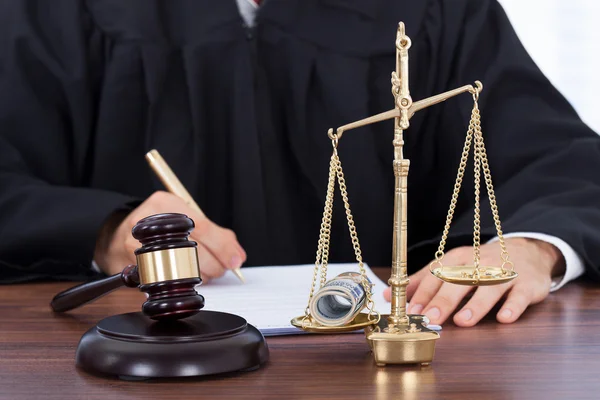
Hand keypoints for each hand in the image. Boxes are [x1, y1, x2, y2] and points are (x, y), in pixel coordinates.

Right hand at [94, 191, 245, 281]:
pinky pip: (166, 283)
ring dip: (200, 276)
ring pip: (182, 270)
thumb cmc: (158, 226)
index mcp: (164, 204)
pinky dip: (182, 284)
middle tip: (220, 267)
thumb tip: (236, 255)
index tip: (235, 259)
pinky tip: (184, 277)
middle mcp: (148, 224)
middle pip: (193, 251)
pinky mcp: (131, 269)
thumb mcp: (184, 217)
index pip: (202, 227)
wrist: (116, 236)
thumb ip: (215, 233)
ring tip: (200, 269)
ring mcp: (136, 247)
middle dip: (214, 265)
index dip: (223, 246)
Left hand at [383, 238, 564, 325]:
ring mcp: (504, 272)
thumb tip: (388, 294)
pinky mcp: (526, 284)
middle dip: (443, 300)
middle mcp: (478, 263)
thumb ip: (421, 281)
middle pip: (459, 281)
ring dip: (475, 305)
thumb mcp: (451, 266)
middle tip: (431, 318)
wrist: (527, 251)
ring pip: (488, 287)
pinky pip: (520, 295)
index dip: (423, 293)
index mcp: (457, 258)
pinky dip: (512, 306)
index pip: (437, 275)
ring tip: (462, 321)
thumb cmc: (480, 263)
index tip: (411, 310)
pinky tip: (504, 318)